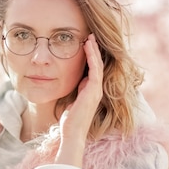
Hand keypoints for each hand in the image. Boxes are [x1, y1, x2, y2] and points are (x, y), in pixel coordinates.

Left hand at [55, 33, 103, 166]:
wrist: (72, 132)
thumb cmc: (70, 120)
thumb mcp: (72, 101)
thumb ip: (77, 91)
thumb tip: (77, 82)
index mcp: (91, 91)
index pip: (93, 70)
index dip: (91, 56)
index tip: (86, 44)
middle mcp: (96, 89)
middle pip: (98, 65)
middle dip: (94, 50)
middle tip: (90, 35)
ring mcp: (96, 90)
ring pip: (98, 65)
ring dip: (94, 50)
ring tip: (90, 37)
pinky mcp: (93, 91)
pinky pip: (95, 70)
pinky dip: (92, 58)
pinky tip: (88, 48)